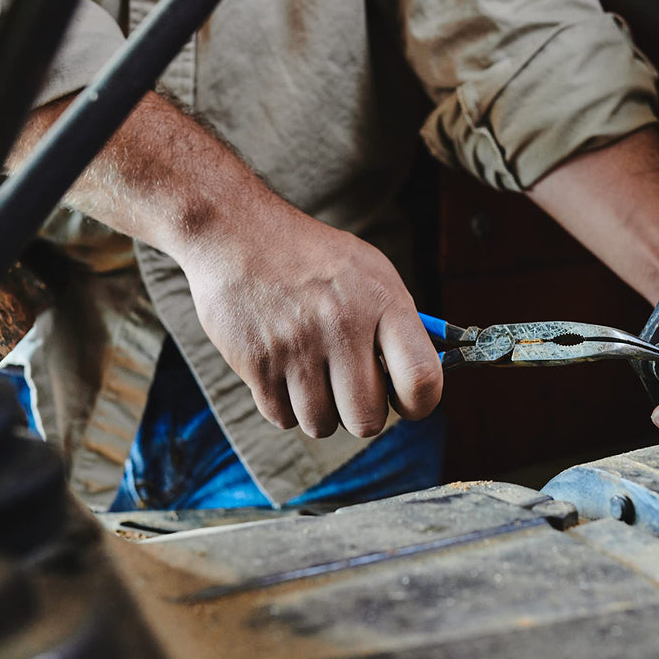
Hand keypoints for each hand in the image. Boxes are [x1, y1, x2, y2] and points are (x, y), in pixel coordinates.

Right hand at [179, 201, 442, 438]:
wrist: (236, 232)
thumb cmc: (313, 259)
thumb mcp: (370, 273)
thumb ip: (397, 326)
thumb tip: (418, 386)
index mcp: (382, 302)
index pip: (421, 378)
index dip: (418, 403)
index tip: (404, 400)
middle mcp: (342, 326)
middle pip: (367, 420)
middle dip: (360, 414)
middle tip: (349, 389)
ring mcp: (298, 347)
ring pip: (321, 425)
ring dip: (319, 410)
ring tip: (311, 373)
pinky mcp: (258, 363)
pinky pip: (282, 418)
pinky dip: (284, 404)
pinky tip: (282, 368)